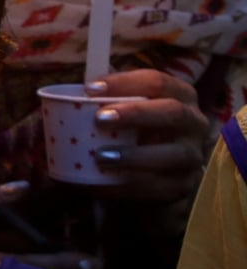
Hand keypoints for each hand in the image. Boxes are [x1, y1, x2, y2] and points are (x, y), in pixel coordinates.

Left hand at [85, 70, 210, 201]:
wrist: (153, 174)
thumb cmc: (133, 131)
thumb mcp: (123, 110)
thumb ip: (106, 98)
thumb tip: (74, 91)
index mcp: (179, 95)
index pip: (157, 81)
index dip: (125, 82)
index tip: (89, 88)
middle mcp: (193, 122)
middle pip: (172, 112)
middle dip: (136, 114)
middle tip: (99, 119)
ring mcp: (192, 155)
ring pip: (173, 154)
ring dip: (134, 155)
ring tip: (100, 156)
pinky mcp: (184, 184)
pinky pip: (160, 187)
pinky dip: (127, 185)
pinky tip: (100, 182)